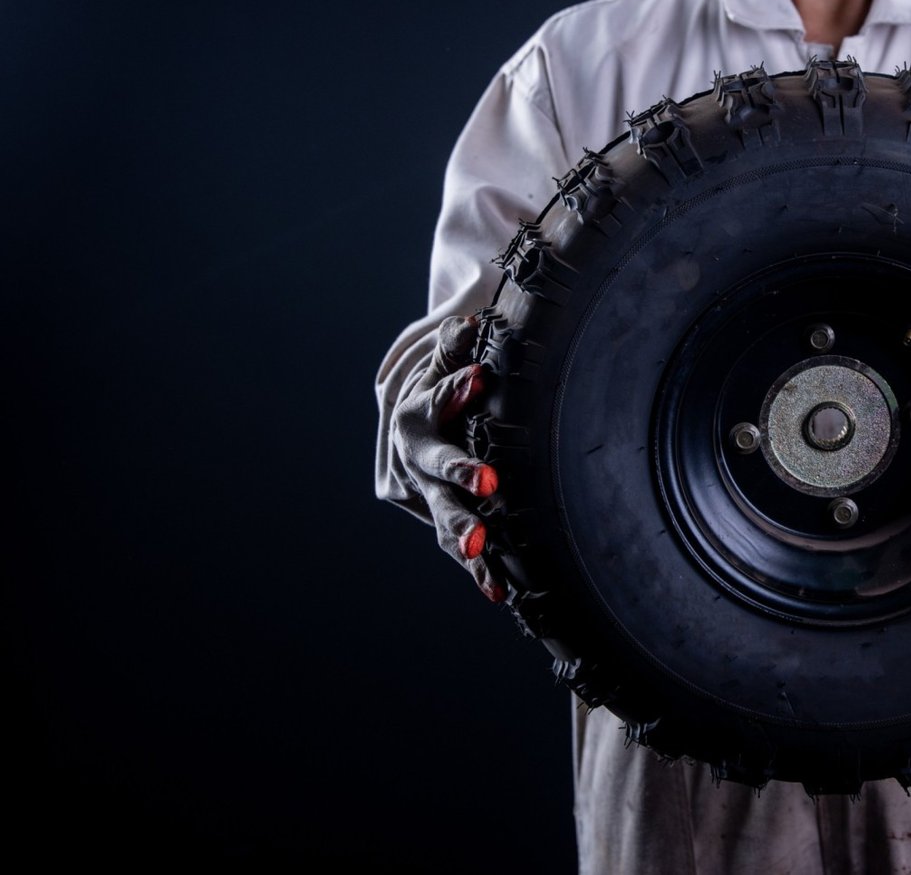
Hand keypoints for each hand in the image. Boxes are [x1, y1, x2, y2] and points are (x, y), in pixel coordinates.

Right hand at [392, 314, 504, 601]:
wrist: (413, 414)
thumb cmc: (445, 376)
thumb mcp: (447, 356)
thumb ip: (455, 345)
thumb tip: (468, 324)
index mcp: (410, 412)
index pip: (432, 399)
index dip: (453, 391)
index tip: (479, 377)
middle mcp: (409, 456)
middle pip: (432, 464)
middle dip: (460, 472)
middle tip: (490, 481)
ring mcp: (419, 493)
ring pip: (442, 513)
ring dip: (463, 532)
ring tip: (482, 550)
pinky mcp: (435, 517)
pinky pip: (456, 545)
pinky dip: (476, 568)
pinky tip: (497, 590)